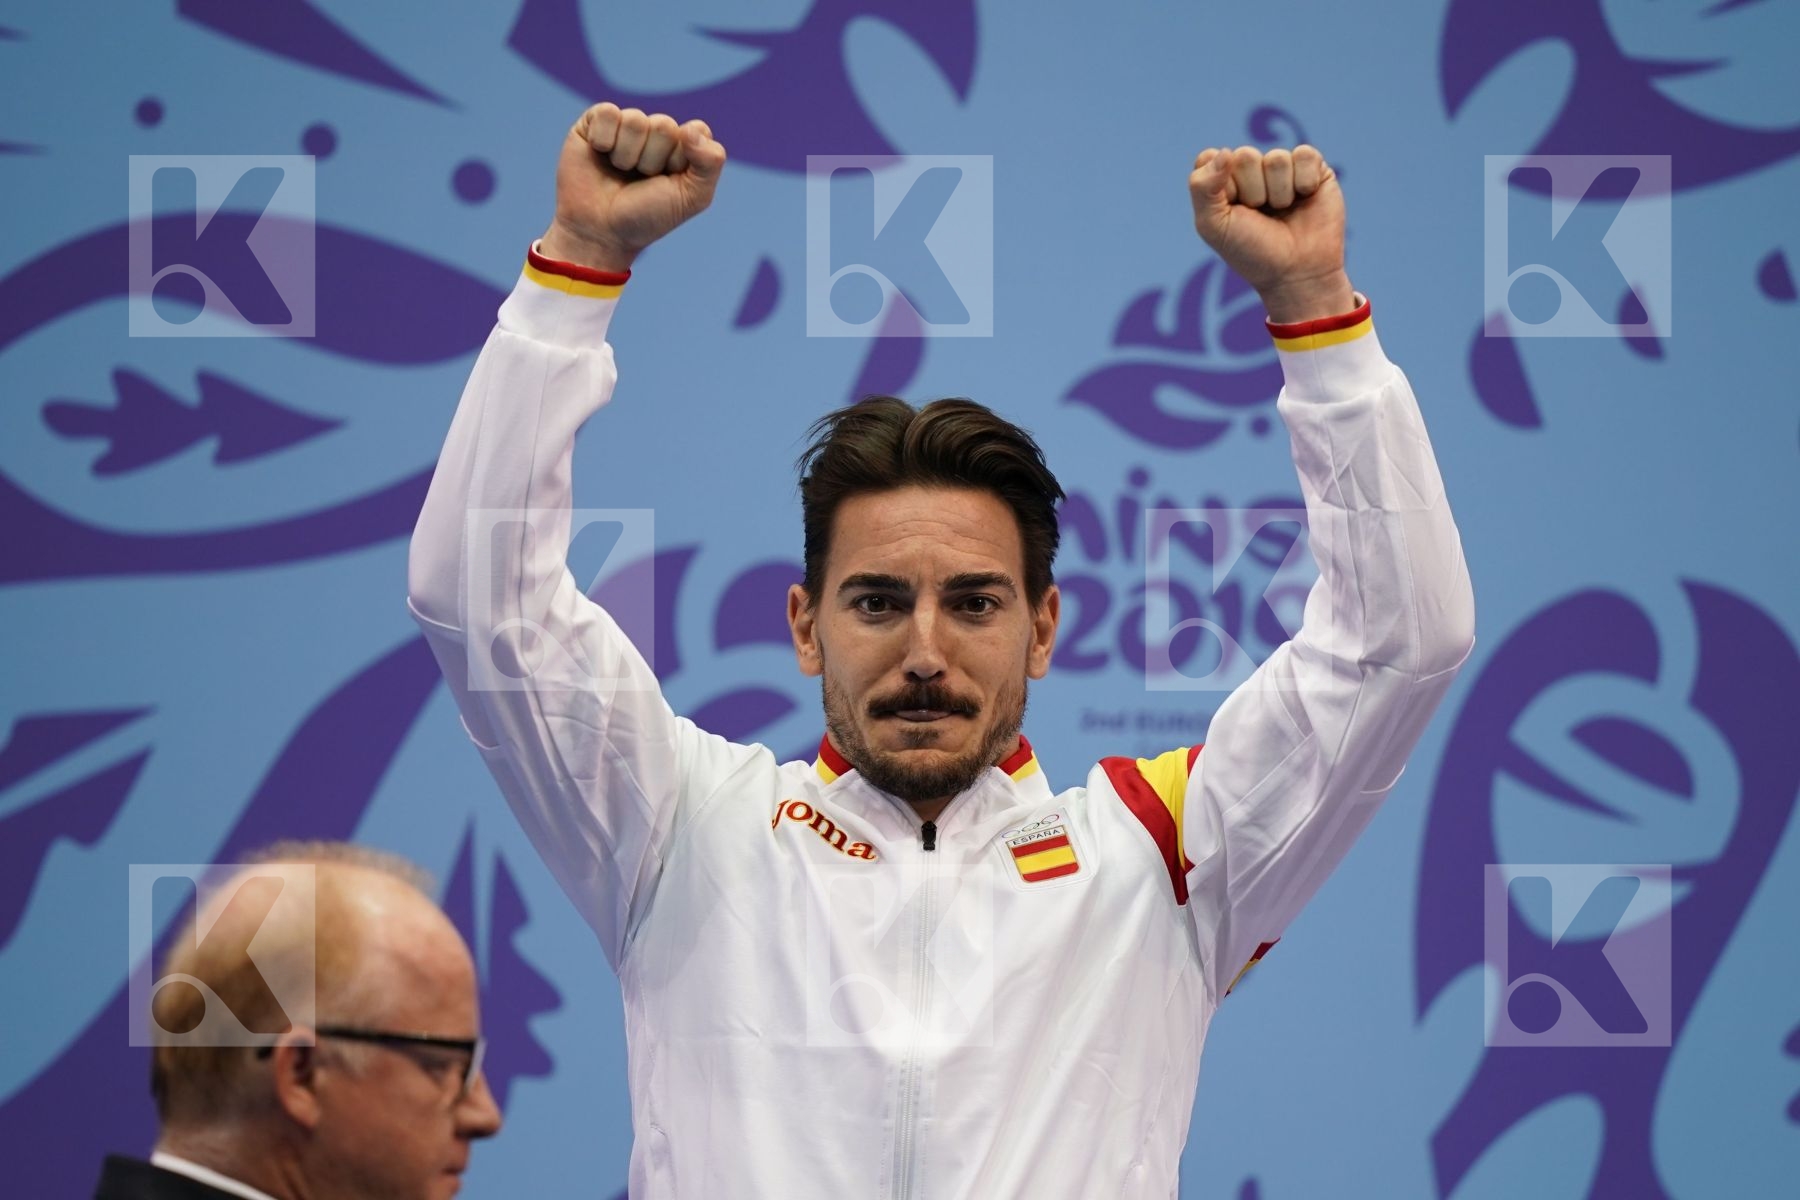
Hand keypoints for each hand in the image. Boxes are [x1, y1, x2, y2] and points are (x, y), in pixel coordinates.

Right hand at [538, 103, 726, 273]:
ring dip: (627, 155)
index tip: (670, 182)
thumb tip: (691, 128)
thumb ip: (710, 163)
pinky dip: (603, 140)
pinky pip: (607, 112)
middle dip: (653, 160)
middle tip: (641, 180)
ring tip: (620, 172)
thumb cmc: (647, 216)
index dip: (682, 159)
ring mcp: (626, 125)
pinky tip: (600, 154)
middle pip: (664, 125)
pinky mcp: (595, 122)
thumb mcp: (692, 198)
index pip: (696, 130)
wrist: (600, 232)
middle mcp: (656, 132)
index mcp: (683, 146)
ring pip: (635, 120)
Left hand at [1188, 145, 1354, 323]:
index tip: (1232, 213)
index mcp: (1221, 180)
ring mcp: (1281, 167)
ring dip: (1279, 193)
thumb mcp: (1213, 226)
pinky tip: (1304, 198)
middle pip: (1245, 156)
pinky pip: (1304, 155)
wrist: (1297, 273)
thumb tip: (1224, 151)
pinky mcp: (1313, 168)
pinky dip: (1304, 182)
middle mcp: (1250, 169)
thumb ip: (1202, 187)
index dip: (1222, 188)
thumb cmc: (1251, 252)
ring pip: (1276, 159)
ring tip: (1282, 211)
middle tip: (1261, 215)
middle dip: (1252, 192)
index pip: (1211, 158)